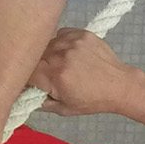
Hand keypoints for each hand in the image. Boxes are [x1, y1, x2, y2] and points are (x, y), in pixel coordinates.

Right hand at [29, 28, 144, 118]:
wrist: (120, 85)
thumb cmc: (93, 99)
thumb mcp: (64, 109)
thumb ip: (41, 102)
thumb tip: (24, 95)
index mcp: (56, 76)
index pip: (26, 71)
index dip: (26, 78)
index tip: (31, 82)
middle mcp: (61, 56)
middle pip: (34, 56)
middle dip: (37, 66)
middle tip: (47, 74)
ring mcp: (72, 42)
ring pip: (47, 44)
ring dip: (49, 53)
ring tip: (61, 64)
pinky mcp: (81, 34)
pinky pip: (60, 34)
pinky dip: (61, 43)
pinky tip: (70, 53)